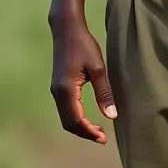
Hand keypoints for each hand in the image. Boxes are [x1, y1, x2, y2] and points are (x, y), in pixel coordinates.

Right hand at [50, 18, 115, 143]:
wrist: (66, 29)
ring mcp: (55, 90)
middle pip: (69, 123)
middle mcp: (57, 92)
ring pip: (65, 118)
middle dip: (85, 133)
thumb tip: (112, 116)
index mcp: (67, 90)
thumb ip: (105, 93)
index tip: (104, 138)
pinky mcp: (57, 86)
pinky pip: (65, 110)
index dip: (89, 132)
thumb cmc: (84, 46)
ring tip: (98, 130)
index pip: (76, 120)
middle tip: (103, 137)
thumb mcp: (99, 69)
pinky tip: (88, 118)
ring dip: (80, 127)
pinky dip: (76, 118)